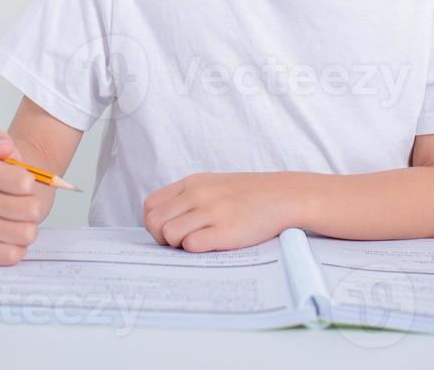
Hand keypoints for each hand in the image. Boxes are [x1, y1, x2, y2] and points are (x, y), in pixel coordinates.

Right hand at [0, 129, 49, 265]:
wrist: (8, 201)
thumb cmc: (14, 179)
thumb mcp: (12, 153)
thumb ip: (2, 142)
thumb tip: (1, 146)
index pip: (25, 182)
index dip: (32, 183)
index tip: (23, 182)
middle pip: (31, 210)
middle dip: (33, 208)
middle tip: (22, 204)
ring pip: (25, 234)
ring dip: (27, 228)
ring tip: (17, 220)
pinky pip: (11, 255)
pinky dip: (17, 248)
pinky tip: (9, 238)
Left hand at [143, 171, 303, 252]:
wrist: (283, 195)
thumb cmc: (246, 195)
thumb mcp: (212, 185)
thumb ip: (187, 198)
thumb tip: (162, 223)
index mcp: (192, 183)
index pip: (150, 205)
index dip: (155, 223)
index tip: (169, 231)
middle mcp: (198, 194)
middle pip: (154, 221)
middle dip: (161, 238)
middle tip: (180, 244)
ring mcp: (212, 211)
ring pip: (169, 233)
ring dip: (176, 246)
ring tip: (195, 244)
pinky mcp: (226, 231)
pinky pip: (192, 244)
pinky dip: (194, 250)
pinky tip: (210, 245)